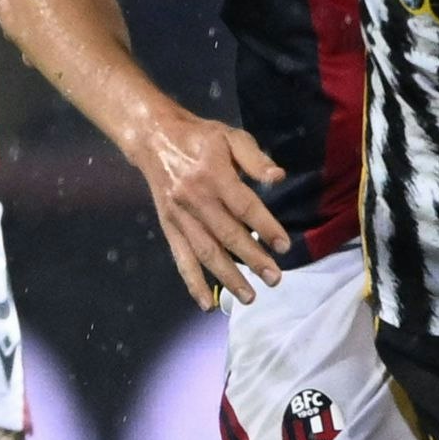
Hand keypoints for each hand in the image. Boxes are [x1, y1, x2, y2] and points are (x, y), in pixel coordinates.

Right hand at [128, 109, 293, 306]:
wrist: (154, 139)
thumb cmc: (200, 138)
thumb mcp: (230, 136)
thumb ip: (255, 158)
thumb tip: (278, 177)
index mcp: (213, 175)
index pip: (244, 206)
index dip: (266, 227)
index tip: (284, 246)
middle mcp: (195, 199)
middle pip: (227, 235)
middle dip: (252, 260)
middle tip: (275, 279)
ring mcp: (180, 217)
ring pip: (205, 252)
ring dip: (227, 277)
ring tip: (249, 297)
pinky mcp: (169, 228)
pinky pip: (181, 259)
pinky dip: (192, 282)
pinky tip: (206, 303)